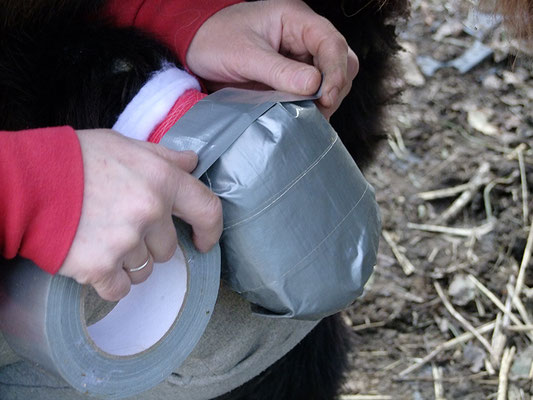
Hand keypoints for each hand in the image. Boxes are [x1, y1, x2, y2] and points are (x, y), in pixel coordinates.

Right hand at [58, 129, 221, 300]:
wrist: (26, 182)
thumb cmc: (75, 160)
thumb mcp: (124, 146)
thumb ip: (164, 157)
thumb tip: (192, 164)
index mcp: (161, 180)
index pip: (207, 210)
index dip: (210, 230)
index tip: (204, 241)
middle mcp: (149, 212)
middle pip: (168, 248)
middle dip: (150, 243)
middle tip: (120, 226)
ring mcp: (125, 242)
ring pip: (145, 270)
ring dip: (130, 262)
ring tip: (102, 239)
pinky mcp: (100, 267)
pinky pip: (120, 288)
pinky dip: (110, 281)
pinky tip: (94, 261)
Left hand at [186, 0, 357, 118]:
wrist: (196, 47)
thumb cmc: (215, 39)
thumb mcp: (244, 55)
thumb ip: (279, 70)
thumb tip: (314, 86)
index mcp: (295, 20)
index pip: (332, 43)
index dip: (335, 71)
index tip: (326, 97)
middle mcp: (304, 36)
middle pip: (341, 60)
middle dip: (335, 87)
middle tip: (319, 111)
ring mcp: (300, 56)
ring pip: (331, 78)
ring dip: (325, 99)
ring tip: (309, 116)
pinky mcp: (292, 75)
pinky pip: (313, 90)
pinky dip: (312, 104)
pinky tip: (303, 115)